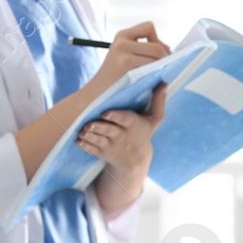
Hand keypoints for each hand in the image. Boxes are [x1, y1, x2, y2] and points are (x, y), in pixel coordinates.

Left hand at [78, 83, 166, 211]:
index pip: (124, 119)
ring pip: (98, 140)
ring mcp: (110, 145)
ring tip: (82, 132)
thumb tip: (164, 82)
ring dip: (89, 137)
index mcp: (133, 125)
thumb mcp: (154, 119)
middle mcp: (121, 135)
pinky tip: (78, 141)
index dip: (114, 116)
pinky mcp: (101, 152)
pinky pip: (91, 150)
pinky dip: (84, 146)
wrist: (135, 160)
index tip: (105, 113)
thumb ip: (158, 101)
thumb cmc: (143, 133)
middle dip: (98, 128)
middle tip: (88, 125)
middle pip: (108, 130)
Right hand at [94, 21, 171, 83]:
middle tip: (157, 71)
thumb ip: (144, 48)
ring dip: (160, 70)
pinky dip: (154, 77)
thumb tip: (168, 49)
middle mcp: (122, 43)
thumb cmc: (116, 78)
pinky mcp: (127, 72)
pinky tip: (147, 83)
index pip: (149, 27)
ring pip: (157, 59)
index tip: (154, 54)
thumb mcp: (124, 55)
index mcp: (122, 36)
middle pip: (157, 47)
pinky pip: (152, 71)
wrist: (95, 96)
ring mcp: (124, 57)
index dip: (157, 40)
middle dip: (163, 59)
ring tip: (151, 78)